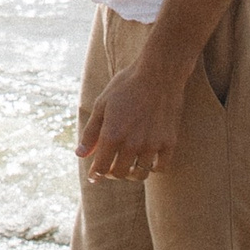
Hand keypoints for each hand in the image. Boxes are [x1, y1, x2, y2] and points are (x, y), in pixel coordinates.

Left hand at [78, 51, 187, 179]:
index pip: (101, 168)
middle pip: (120, 174)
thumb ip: (90, 132)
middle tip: (110, 169)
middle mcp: (132, 144)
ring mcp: (152, 144)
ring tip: (129, 167)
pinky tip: (148, 161)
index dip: (96, 175)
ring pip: (140, 174)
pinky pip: (161, 167)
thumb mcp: (101, 105)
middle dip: (111, 174)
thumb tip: (80, 154)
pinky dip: (152, 168)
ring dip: (131, 174)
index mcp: (112, 135)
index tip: (94, 176)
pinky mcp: (169, 142)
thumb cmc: (126, 86)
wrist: (159, 73)